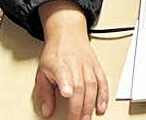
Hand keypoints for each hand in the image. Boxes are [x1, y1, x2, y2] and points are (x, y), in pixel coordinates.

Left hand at [33, 0, 108, 119]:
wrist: (68, 33)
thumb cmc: (55, 53)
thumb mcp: (42, 71)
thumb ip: (44, 93)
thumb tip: (47, 110)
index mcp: (58, 63)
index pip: (63, 73)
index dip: (66, 84)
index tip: (67, 94)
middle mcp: (74, 64)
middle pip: (80, 86)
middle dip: (79, 106)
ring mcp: (88, 65)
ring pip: (92, 86)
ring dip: (90, 104)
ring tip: (86, 118)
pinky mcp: (97, 67)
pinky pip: (103, 82)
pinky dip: (103, 95)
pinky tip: (101, 107)